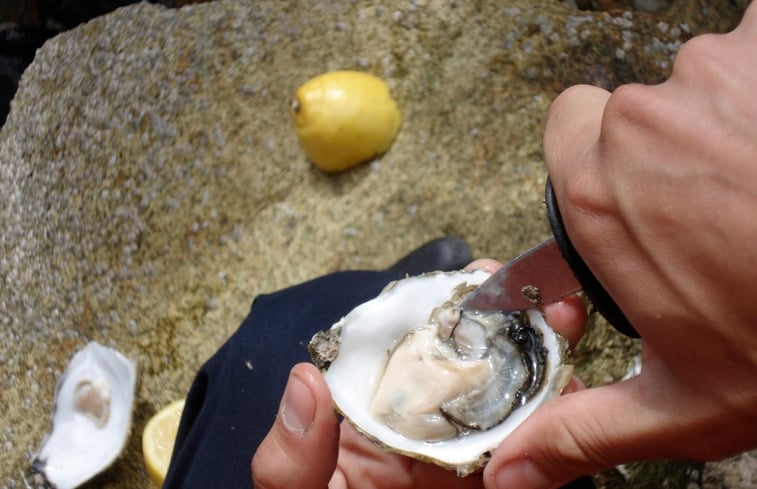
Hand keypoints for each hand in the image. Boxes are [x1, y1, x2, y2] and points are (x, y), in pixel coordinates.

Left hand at [251, 261, 586, 488]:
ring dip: (538, 363)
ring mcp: (461, 462)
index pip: (397, 351)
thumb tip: (305, 382)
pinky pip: (529, 454)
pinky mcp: (495, 488)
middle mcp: (414, 434)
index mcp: (359, 422)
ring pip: (504, 402)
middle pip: (462, 366)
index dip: (435, 310)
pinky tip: (574, 395)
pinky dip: (554, 426)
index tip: (473, 280)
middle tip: (541, 294)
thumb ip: (290, 462)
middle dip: (503, 324)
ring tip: (566, 327)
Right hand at [484, 4, 756, 488]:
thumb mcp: (682, 407)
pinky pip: (756, 47)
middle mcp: (644, 124)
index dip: (601, 155)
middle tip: (721, 201)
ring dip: (730, 116)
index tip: (640, 188)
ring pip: (703, 76)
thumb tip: (509, 471)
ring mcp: (715, 75)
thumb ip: (582, 431)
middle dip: (668, 144)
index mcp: (600, 197)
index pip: (570, 125)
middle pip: (636, 106)